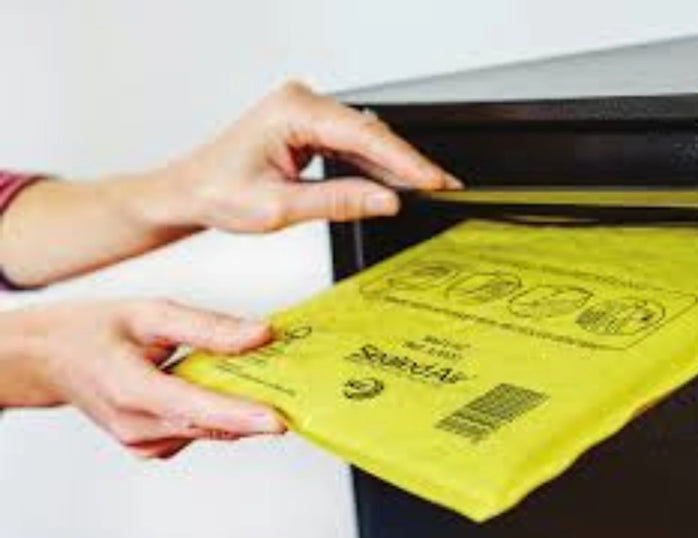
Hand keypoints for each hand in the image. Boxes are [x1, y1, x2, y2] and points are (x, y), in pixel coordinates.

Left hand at [0, 81, 459, 285]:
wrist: (188, 192)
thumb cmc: (217, 192)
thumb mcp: (280, 207)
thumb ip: (338, 202)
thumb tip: (386, 200)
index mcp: (291, 110)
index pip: (363, 135)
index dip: (405, 160)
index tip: (434, 180)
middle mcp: (300, 102)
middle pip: (369, 133)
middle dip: (406, 163)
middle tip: (442, 187)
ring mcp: (304, 113)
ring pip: (363, 139)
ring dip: (391, 166)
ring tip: (424, 189)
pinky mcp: (306, 128)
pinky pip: (349, 145)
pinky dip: (370, 167)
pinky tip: (391, 184)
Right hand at [0, 299, 284, 458]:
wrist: (48, 358)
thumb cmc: (92, 331)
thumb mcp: (149, 313)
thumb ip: (207, 326)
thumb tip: (260, 334)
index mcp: (129, 387)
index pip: (193, 408)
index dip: (239, 415)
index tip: (278, 420)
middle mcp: (134, 424)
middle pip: (209, 424)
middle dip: (254, 410)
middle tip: (295, 390)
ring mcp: (139, 441)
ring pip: (206, 431)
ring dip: (237, 410)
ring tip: (261, 380)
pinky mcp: (147, 446)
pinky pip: (194, 433)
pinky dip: (215, 413)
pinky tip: (220, 389)